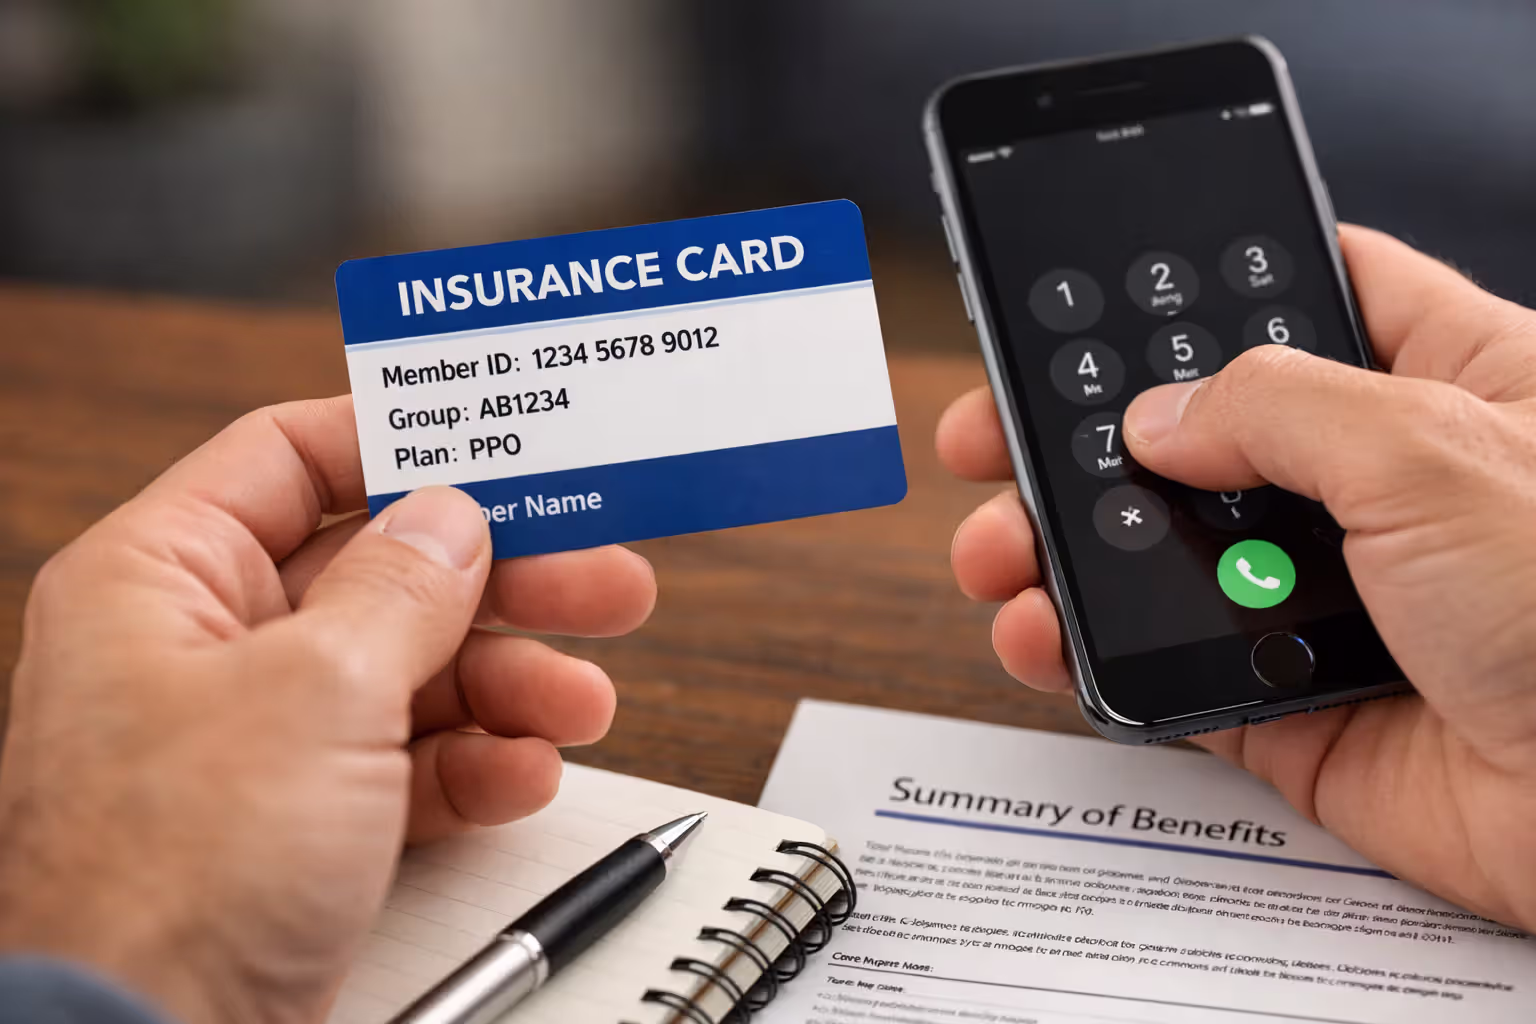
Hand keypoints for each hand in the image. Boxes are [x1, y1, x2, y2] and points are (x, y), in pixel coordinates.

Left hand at [0, 397, 655, 1023]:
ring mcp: (260, 738)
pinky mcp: (303, 819)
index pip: (289, 459)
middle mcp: (207, 648)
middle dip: (501, 581)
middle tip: (601, 576)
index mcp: (163, 580)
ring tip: (582, 699)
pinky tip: (525, 773)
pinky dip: (478, 765)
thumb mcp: (316, 690)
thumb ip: (402, 588)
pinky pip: (410, 763)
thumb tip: (453, 519)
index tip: (501, 448)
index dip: (401, 446)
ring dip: (510, 682)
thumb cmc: (166, 878)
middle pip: (380, 572)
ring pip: (412, 671)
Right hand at [937, 225, 1535, 929]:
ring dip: (1063, 550)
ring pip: (1166, 555)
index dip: (1201, 289)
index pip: (1309, 300)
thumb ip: (1278, 406)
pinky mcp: (1291, 703)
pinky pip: (1165, 667)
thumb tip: (1160, 415)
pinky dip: (1091, 653)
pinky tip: (1041, 631)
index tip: (1097, 294)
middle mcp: (1379, 489)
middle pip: (1201, 436)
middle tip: (995, 432)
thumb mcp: (1437, 450)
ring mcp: (1329, 596)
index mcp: (1445, 385)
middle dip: (1086, 434)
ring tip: (997, 547)